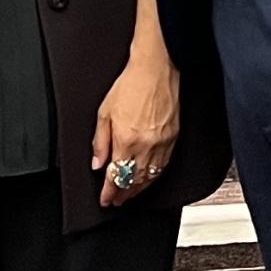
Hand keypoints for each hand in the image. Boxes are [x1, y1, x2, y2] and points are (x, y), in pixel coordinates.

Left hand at [92, 47, 180, 208]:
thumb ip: (99, 141)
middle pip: (134, 181)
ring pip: (150, 177)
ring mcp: (162, 144)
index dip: (110, 192)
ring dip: (139, 189)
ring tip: (130, 195)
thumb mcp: (104, 112)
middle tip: (116, 201)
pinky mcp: (174, 139)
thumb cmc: (131, 85)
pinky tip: (148, 179)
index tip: (105, 200)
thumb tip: (97, 163)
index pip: (116, 176)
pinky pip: (163, 166)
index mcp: (126, 140)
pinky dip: (154, 177)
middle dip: (124, 194)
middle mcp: (146, 146)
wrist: (156, 69)